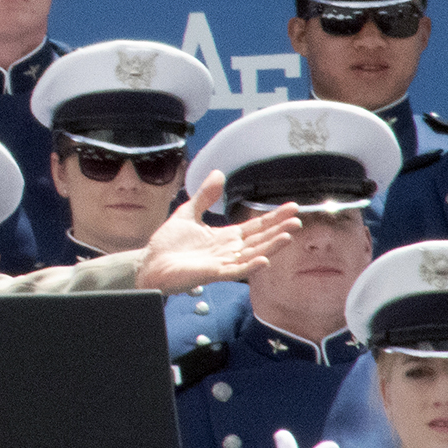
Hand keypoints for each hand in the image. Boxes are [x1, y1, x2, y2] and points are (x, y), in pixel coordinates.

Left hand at [134, 174, 300, 292]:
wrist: (150, 262)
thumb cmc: (169, 243)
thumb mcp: (188, 213)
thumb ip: (204, 196)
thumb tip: (218, 174)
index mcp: (225, 237)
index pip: (255, 226)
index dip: (273, 217)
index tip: (292, 208)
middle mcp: (229, 251)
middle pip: (260, 239)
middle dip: (279, 230)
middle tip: (297, 220)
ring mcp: (223, 263)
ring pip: (253, 254)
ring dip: (271, 246)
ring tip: (288, 236)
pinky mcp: (213, 274)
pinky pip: (236, 271)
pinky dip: (250, 266)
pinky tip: (265, 260)